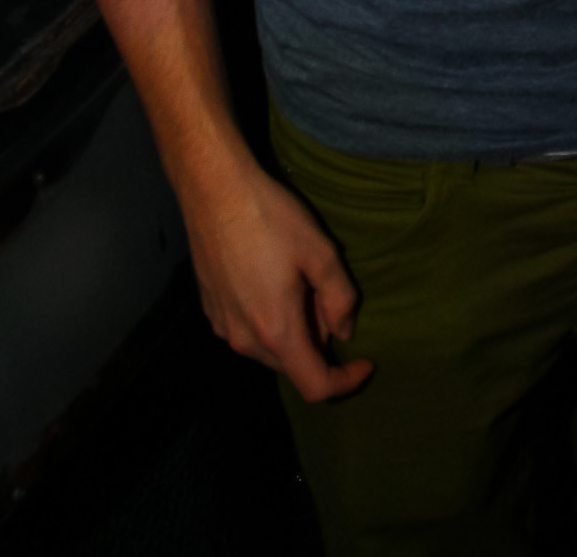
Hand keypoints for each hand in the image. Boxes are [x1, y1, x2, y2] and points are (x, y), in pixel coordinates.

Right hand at [182, 158, 372, 402]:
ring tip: (299, 280)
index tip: (365, 361)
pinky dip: (270, 320)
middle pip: (292, 364)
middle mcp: (244, 340)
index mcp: (275, 330)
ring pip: (270, 349)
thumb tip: (345, 332)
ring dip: (294, 330)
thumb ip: (340, 298)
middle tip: (325, 294)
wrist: (215, 191)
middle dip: (318, 341)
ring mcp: (222, 327)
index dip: (345, 382)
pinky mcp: (210, 311)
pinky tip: (273, 278)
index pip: (314, 385)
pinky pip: (249, 331)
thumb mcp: (321, 252)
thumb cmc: (272, 218)